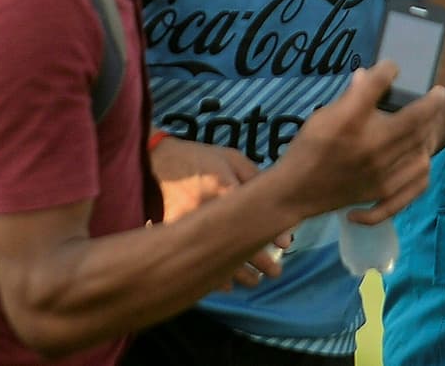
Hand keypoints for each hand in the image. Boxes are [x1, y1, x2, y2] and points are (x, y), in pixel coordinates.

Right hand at [148, 136, 289, 288]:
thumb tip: (276, 199)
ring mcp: (187, 222)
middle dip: (258, 261)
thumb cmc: (202, 159)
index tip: (285, 246)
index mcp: (223, 186)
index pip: (252, 214)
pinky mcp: (173, 231)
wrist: (160, 160)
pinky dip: (210, 274)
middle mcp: (205, 208)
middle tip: (276, 273)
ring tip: (254, 282)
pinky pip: (193, 258)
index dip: (269, 232)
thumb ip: (254, 177)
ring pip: (215, 255)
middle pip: (236, 241)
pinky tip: (225, 285)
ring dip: (238, 274)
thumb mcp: (232, 159)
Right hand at [275, 61, 444, 223]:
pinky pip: (417, 180)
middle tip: (440, 94)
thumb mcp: (324, 115)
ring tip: (433, 123)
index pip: (379, 85)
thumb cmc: (308, 148)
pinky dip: (424, 166)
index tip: (395, 66)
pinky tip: (423, 156)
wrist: (296, 191)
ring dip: (432, 133)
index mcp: (352, 122)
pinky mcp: (383, 190)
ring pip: (421, 148)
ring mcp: (381, 172)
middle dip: (433, 103)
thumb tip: (368, 75)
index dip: (389, 70)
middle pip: (414, 120)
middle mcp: (371, 146)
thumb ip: (350, 96)